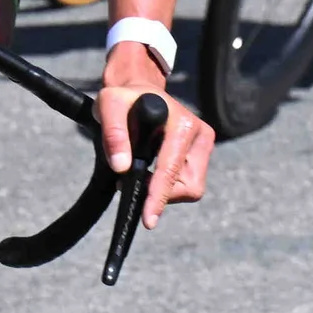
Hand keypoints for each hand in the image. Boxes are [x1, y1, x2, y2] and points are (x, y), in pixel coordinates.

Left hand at [100, 42, 212, 225]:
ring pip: (189, 189)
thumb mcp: (109, 105)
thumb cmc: (124, 99)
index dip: (159, 196)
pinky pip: (187, 184)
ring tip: (141, 172)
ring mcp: (203, 145)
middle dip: (162, 195)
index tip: (149, 220)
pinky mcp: (202, 154)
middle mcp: (200, 134)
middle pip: (189, 187)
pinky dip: (167, 185)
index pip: (171, 169)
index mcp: (182, 123)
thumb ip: (113, 134)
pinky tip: (152, 172)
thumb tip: (122, 168)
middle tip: (132, 185)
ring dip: (163, 189)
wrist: (139, 92)